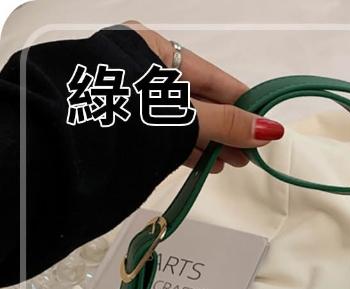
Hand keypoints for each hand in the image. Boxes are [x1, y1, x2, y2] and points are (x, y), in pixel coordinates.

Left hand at [123, 20, 283, 172]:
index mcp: (151, 49)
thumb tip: (271, 130)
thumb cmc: (127, 114)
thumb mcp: (185, 116)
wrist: (64, 144)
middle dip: (227, 128)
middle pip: (197, 100)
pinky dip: (187, 150)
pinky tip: (207, 165)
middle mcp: (140, 70)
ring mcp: (129, 99)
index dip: (241, 102)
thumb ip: (228, 123)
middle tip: (251, 152)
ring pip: (181, 121)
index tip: (264, 124)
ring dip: (210, 143)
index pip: (211, 77)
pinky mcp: (122, 127)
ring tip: (232, 162)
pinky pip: (164, 135)